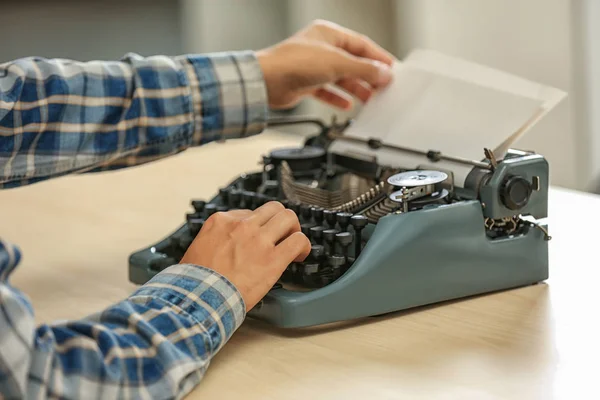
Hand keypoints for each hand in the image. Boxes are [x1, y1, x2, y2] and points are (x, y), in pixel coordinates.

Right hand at [180, 202, 310, 310]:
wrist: (199, 298)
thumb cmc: (195, 281)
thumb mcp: (198, 248)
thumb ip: (215, 240)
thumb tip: (224, 247)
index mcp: (221, 221)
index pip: (249, 213)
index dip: (258, 226)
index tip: (259, 237)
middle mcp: (242, 225)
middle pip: (272, 208)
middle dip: (279, 220)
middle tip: (282, 235)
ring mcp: (259, 240)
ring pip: (288, 218)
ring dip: (293, 229)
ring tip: (292, 243)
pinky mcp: (273, 259)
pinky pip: (298, 241)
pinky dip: (302, 247)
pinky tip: (299, 256)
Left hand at [257, 19, 394, 109]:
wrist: (267, 82)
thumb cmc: (293, 63)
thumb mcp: (336, 63)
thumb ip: (363, 69)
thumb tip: (383, 73)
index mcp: (329, 34)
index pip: (361, 45)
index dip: (378, 58)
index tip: (392, 70)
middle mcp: (322, 48)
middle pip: (352, 62)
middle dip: (368, 76)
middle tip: (383, 87)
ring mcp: (313, 66)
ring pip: (341, 78)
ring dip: (356, 89)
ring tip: (370, 99)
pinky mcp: (306, 83)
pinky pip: (328, 91)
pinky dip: (338, 98)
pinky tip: (347, 105)